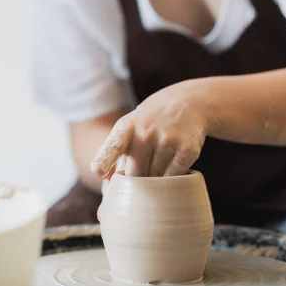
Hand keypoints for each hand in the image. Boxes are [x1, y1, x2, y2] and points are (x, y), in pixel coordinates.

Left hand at [91, 82, 208, 177]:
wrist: (188, 101)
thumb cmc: (151, 120)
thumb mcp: (129, 127)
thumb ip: (115, 154)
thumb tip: (106, 184)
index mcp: (127, 126)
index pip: (114, 145)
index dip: (104, 159)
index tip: (97, 171)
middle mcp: (146, 131)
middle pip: (135, 175)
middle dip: (137, 180)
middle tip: (144, 169)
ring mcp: (168, 139)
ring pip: (155, 178)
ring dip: (156, 179)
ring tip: (161, 160)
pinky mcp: (187, 149)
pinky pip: (174, 177)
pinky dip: (173, 177)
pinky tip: (174, 163)